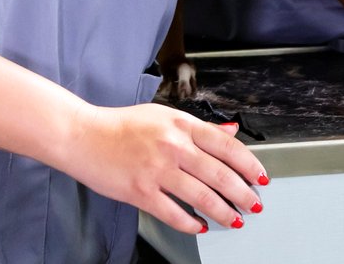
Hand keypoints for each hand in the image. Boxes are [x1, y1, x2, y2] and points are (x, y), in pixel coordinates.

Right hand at [56, 102, 263, 235]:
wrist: (83, 135)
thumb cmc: (122, 125)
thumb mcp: (165, 116)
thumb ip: (200, 127)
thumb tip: (231, 131)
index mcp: (183, 126)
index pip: (228, 146)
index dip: (249, 164)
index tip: (261, 177)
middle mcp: (174, 147)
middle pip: (220, 174)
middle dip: (243, 193)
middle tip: (254, 204)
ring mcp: (157, 170)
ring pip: (201, 196)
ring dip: (222, 211)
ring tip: (234, 219)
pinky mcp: (139, 191)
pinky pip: (171, 212)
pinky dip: (189, 223)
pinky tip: (199, 227)